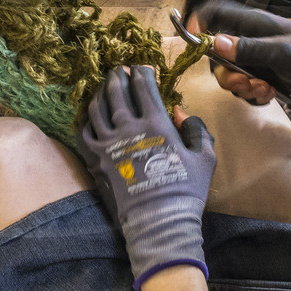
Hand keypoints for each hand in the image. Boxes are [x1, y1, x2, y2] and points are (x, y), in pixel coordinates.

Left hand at [79, 66, 215, 287]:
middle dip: (117, 77)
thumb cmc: (186, 190)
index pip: (144, 88)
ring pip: (97, 108)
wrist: (158, 222)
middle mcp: (129, 128)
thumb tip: (181, 112)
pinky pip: (84, 132)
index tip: (140, 68)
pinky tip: (90, 115)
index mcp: (157, 124)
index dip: (141, 74)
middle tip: (117, 70)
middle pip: (117, 92)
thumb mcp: (205, 158)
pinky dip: (86, 119)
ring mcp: (108, 144)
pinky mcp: (95, 160)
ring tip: (104, 87)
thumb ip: (196, 130)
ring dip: (100, 93)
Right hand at [193, 0, 290, 125]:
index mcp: (255, 23)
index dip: (200, 23)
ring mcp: (260, 60)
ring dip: (241, 86)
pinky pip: (246, 88)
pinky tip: (270, 97)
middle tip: (244, 82)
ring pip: (231, 73)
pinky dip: (253, 95)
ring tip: (264, 91)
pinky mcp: (267, 79)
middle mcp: (253, 40)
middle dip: (226, 71)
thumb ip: (248, 48)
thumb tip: (213, 42)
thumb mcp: (282, 53)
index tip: (194, 45)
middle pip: (218, 52)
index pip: (217, 12)